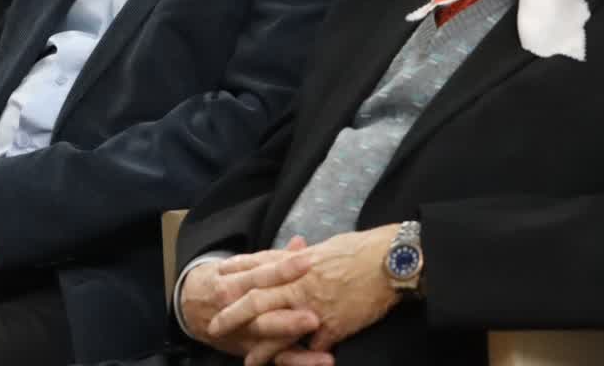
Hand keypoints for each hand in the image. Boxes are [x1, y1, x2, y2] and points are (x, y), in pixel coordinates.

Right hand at [180, 239, 318, 359]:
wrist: (192, 307)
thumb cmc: (224, 282)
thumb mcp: (240, 267)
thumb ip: (272, 258)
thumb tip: (300, 243)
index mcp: (233, 283)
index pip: (260, 275)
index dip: (283, 269)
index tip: (307, 262)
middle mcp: (234, 309)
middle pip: (261, 313)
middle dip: (286, 318)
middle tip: (314, 318)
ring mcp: (242, 332)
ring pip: (266, 339)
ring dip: (293, 343)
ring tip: (320, 346)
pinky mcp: (250, 350)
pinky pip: (273, 358)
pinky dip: (296, 361)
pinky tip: (318, 361)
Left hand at [209, 225, 402, 362]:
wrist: (389, 261)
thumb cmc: (358, 250)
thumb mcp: (323, 248)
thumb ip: (300, 258)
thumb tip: (288, 256)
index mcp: (296, 264)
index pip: (257, 271)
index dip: (235, 277)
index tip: (217, 283)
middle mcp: (299, 285)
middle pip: (257, 301)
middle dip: (233, 316)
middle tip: (215, 326)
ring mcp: (314, 308)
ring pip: (278, 332)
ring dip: (262, 349)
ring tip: (248, 363)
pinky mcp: (333, 327)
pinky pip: (312, 347)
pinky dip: (301, 359)